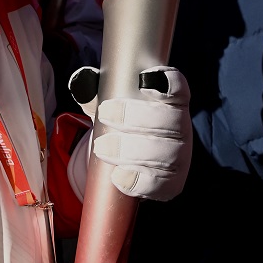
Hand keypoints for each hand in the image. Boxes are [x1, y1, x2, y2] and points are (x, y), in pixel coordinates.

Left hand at [68, 65, 191, 201]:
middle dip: (135, 116)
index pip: (178, 90)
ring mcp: (179, 158)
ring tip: (102, 148)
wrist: (130, 166)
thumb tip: (82, 81)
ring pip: (164, 153)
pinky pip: (159, 184)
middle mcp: (180, 129)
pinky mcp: (171, 184)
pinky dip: (137, 180)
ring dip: (131, 150)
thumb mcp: (111, 107)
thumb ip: (97, 93)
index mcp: (171, 104)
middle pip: (169, 121)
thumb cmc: (124, 128)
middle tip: (105, 114)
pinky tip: (119, 176)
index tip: (145, 79)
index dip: (168, 83)